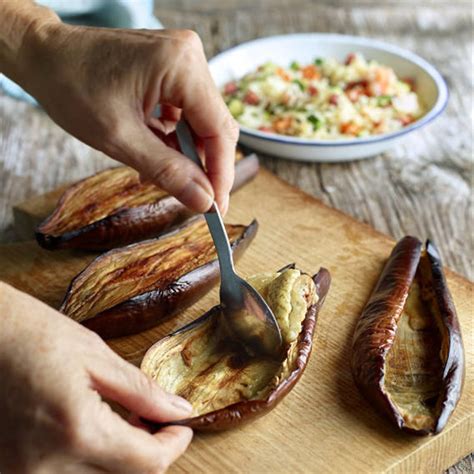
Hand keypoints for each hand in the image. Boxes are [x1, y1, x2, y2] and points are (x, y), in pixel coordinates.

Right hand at [0, 282, 192, 472]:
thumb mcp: (96, 356)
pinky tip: (93, 431)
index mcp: (77, 432)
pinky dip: (90, 461)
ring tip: (125, 422)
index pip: (147, 463)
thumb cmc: (32, 334)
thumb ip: (142, 392)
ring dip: (121, 460)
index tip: (182, 426)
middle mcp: (47, 468)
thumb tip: (178, 411)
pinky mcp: (10, 472)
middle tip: (154, 419)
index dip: (174, 445)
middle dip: (150, 451)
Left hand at [2, 4, 237, 213]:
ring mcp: (182, 61)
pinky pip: (186, 113)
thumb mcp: (120, 138)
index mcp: (181, 66)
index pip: (219, 130)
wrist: (45, 56)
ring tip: (159, 174)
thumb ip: (168, 171)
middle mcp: (189, 57)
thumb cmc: (72, 87)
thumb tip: (204, 200)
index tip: (217, 207)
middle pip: (214, 125)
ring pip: (200, 122)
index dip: (221, 173)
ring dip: (185, 154)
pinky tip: (154, 152)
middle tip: (196, 200)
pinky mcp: (172, 70)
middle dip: (204, 166)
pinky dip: (173, 139)